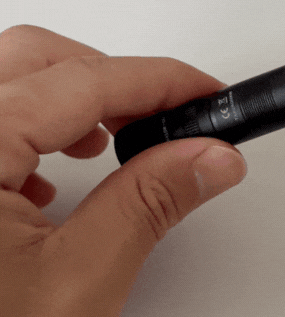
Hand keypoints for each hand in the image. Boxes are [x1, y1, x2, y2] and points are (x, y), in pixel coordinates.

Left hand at [0, 25, 246, 315]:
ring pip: (12, 81)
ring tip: (115, 140)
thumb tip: (208, 158)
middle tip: (170, 116)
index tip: (206, 93)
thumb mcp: (77, 282)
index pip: (88, 79)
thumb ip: (151, 203)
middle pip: (40, 59)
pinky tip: (49, 176)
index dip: (162, 81)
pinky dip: (35, 129)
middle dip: (116, 80)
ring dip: (75, 99)